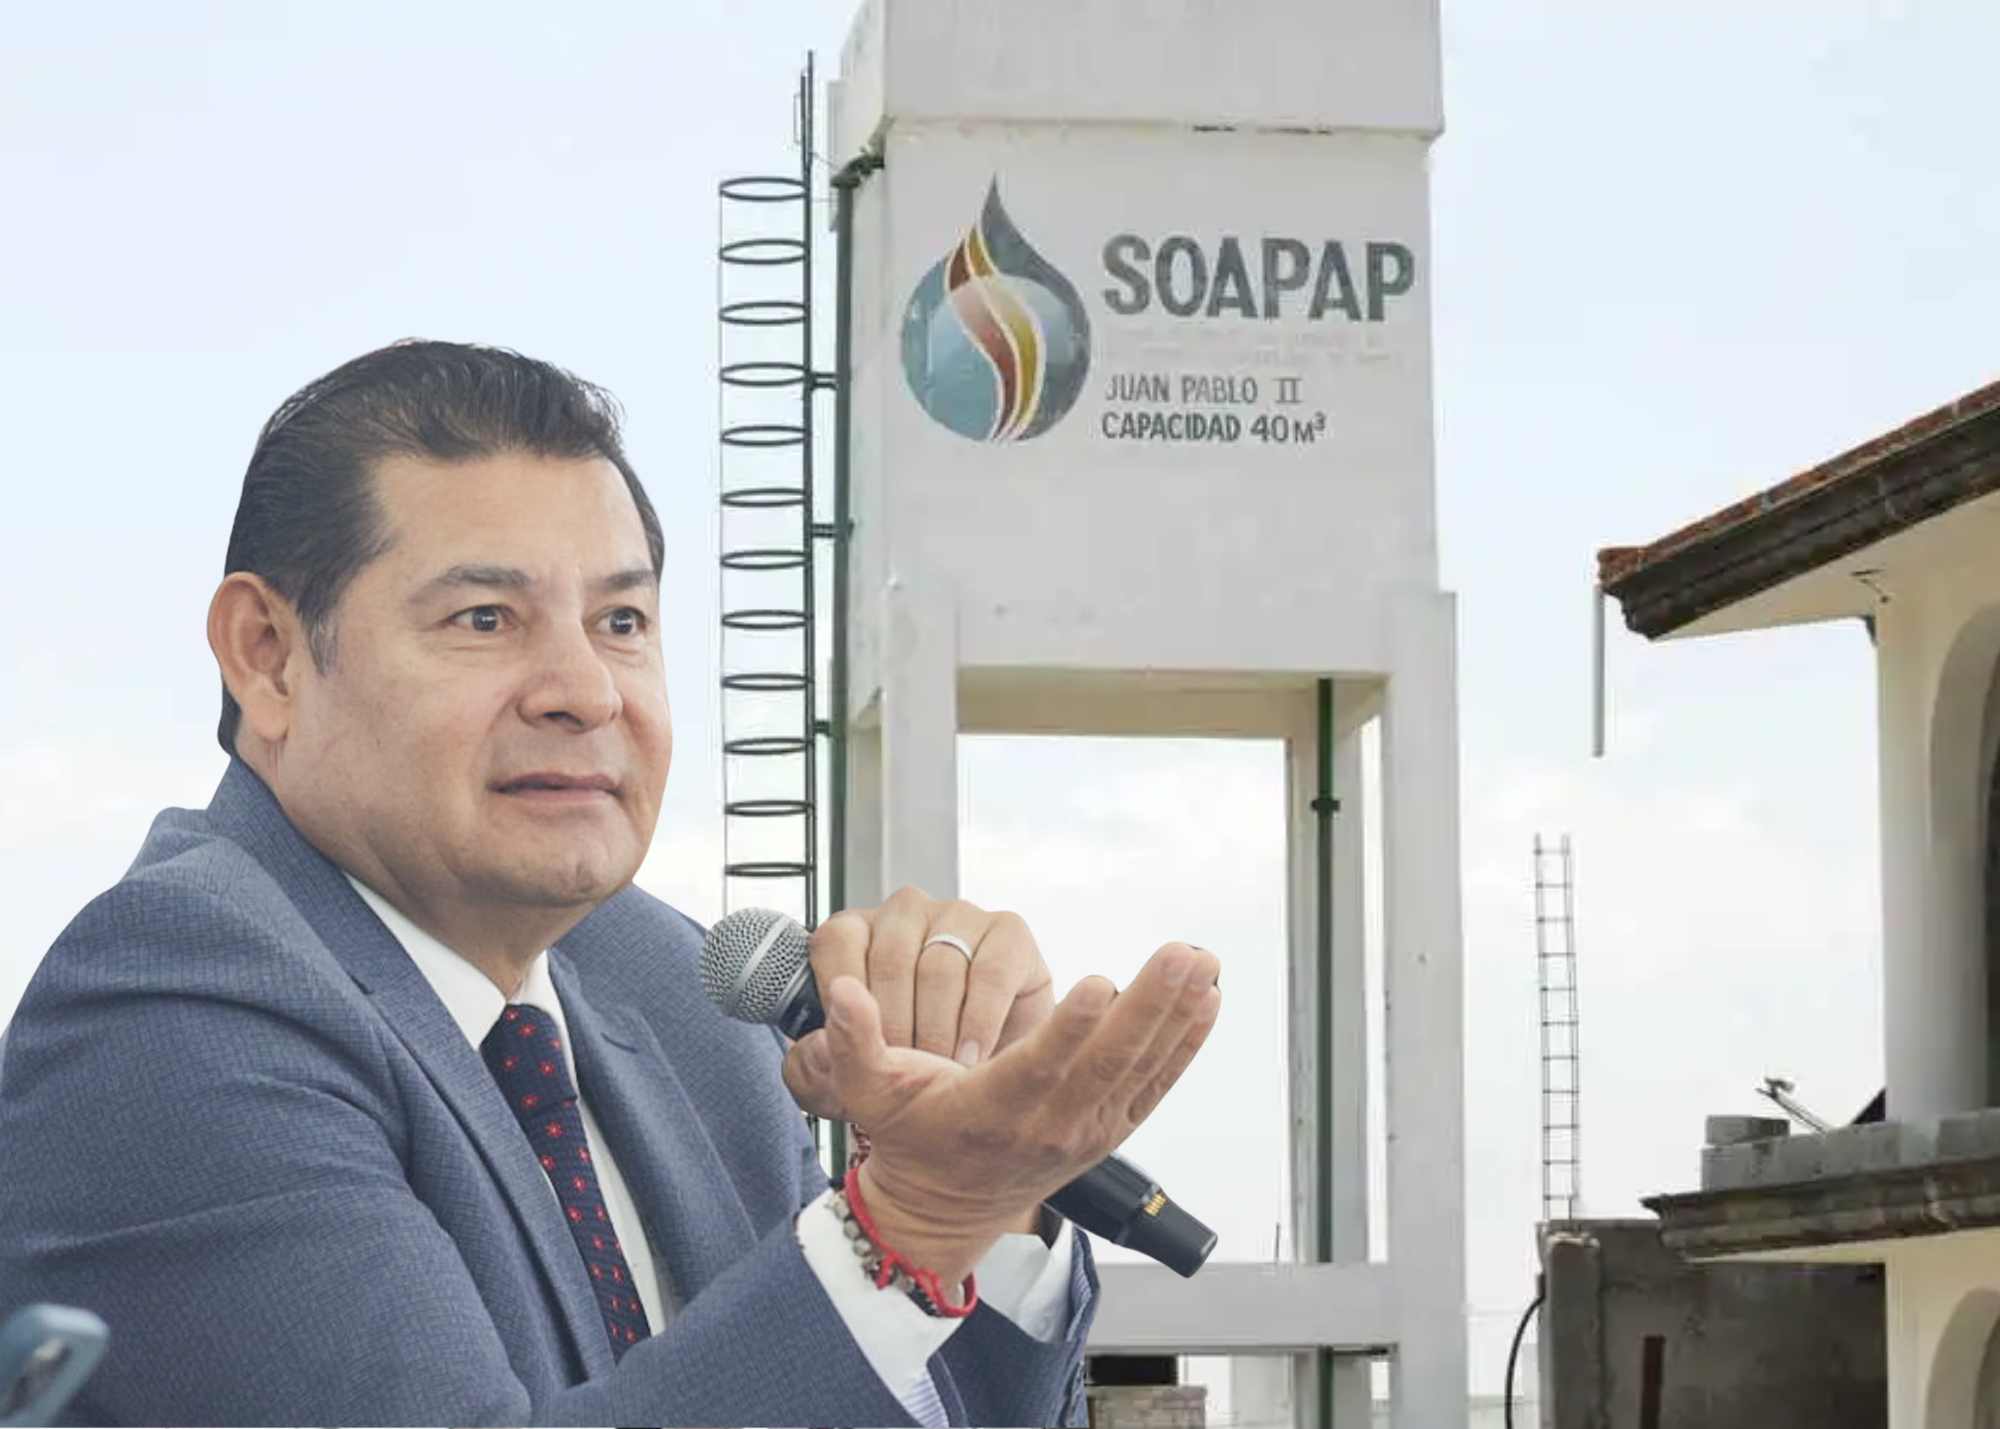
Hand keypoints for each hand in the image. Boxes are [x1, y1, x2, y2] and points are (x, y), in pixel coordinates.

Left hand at [781, 886, 1054, 1122]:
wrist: (986, 1083)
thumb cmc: (913, 1069)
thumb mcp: (850, 1080)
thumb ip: (814, 1066)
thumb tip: (817, 1042)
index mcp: (858, 933)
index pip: (836, 942)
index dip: (845, 1000)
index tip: (859, 1044)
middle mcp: (905, 914)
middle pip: (890, 959)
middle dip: (896, 1028)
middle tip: (905, 1070)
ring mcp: (958, 916)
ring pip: (939, 967)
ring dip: (938, 1032)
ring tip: (941, 1070)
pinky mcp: (1008, 933)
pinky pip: (990, 972)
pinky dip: (978, 1023)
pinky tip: (971, 1054)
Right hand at [803, 939, 1221, 1286]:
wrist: (944, 1210)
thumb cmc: (911, 1142)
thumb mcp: (866, 1094)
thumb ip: (852, 1040)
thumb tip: (840, 993)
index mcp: (994, 1107)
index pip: (1039, 1065)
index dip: (1070, 1027)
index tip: (1099, 982)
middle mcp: (1051, 1121)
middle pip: (1108, 1060)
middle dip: (1150, 1004)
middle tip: (1180, 956)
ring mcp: (1087, 1128)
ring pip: (1141, 1067)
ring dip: (1177, 1015)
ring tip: (1204, 966)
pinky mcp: (1109, 1129)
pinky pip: (1156, 1084)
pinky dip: (1184, 1044)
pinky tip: (1208, 1003)